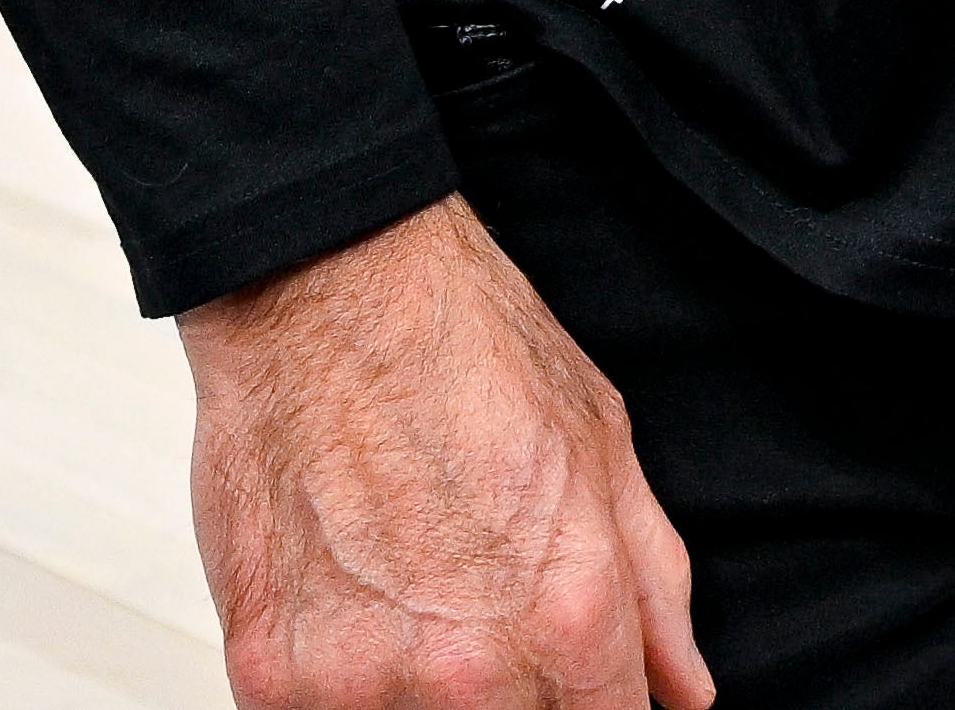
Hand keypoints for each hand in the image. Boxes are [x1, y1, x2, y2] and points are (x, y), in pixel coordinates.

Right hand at [177, 197, 711, 709]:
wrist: (321, 286)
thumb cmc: (457, 343)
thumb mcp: (601, 444)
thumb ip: (653, 586)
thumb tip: (684, 689)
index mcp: (571, 615)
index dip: (597, 709)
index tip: (576, 688)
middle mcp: (471, 670)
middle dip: (515, 701)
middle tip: (482, 618)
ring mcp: (363, 682)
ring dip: (421, 697)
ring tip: (412, 602)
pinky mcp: (270, 676)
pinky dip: (339, 684)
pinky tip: (350, 605)